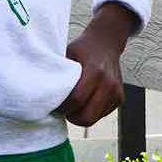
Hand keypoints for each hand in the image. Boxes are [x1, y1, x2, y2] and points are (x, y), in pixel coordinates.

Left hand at [57, 2, 138, 126]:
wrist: (107, 41)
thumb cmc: (83, 48)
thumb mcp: (68, 55)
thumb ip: (59, 74)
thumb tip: (42, 94)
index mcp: (95, 71)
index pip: (76, 100)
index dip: (62, 107)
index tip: (54, 104)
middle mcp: (109, 83)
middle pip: (87, 117)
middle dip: (72, 117)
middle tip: (63, 108)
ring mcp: (116, 92)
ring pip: (94, 119)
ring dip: (81, 116)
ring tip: (73, 104)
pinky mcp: (119, 98)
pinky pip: (101, 116)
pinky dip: (91, 112)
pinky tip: (85, 100)